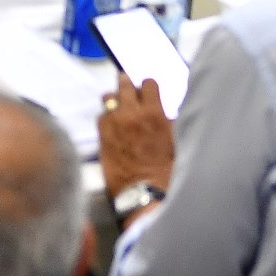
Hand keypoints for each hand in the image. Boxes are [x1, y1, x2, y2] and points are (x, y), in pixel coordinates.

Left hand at [98, 73, 174, 197]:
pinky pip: (100, 116)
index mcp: (154, 113)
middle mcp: (132, 113)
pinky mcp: (102, 135)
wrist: (144, 192)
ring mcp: (114, 123)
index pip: (148, 83)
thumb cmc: (165, 171)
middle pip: (124, 83)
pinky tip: (112, 127)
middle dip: (128, 86)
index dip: (148, 88)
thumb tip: (165, 111)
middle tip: (129, 91)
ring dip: (114, 101)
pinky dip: (106, 118)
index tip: (147, 92)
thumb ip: (168, 120)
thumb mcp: (176, 140)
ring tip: (119, 109)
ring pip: (108, 97)